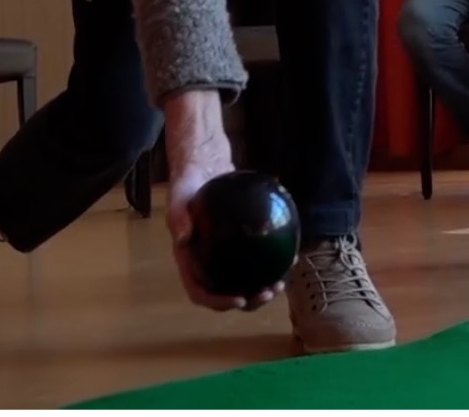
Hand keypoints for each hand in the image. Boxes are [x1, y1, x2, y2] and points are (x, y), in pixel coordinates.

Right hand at [163, 89, 282, 311]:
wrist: (203, 167)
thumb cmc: (187, 184)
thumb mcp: (178, 197)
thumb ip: (178, 218)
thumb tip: (184, 240)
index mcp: (190, 260)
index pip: (200, 290)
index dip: (217, 301)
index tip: (238, 300)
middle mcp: (207, 263)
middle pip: (226, 292)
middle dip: (248, 301)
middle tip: (268, 293)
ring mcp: (225, 255)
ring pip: (244, 282)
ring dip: (262, 289)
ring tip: (280, 284)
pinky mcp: (241, 244)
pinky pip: (256, 261)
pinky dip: (273, 265)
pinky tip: (290, 259)